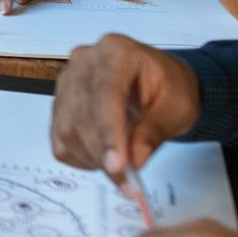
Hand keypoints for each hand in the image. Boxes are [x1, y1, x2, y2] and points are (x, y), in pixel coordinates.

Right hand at [51, 34, 199, 186]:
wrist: (157, 83)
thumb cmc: (170, 89)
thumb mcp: (178, 107)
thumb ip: (155, 130)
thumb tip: (133, 160)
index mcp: (116, 51)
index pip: (105, 92)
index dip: (109, 131)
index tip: (118, 166)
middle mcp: (83, 61)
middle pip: (83, 114)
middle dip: (104, 154)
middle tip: (128, 184)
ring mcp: (66, 82)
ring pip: (68, 129)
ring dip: (94, 158)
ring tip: (123, 173)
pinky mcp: (58, 104)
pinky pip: (60, 139)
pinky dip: (81, 157)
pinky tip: (104, 158)